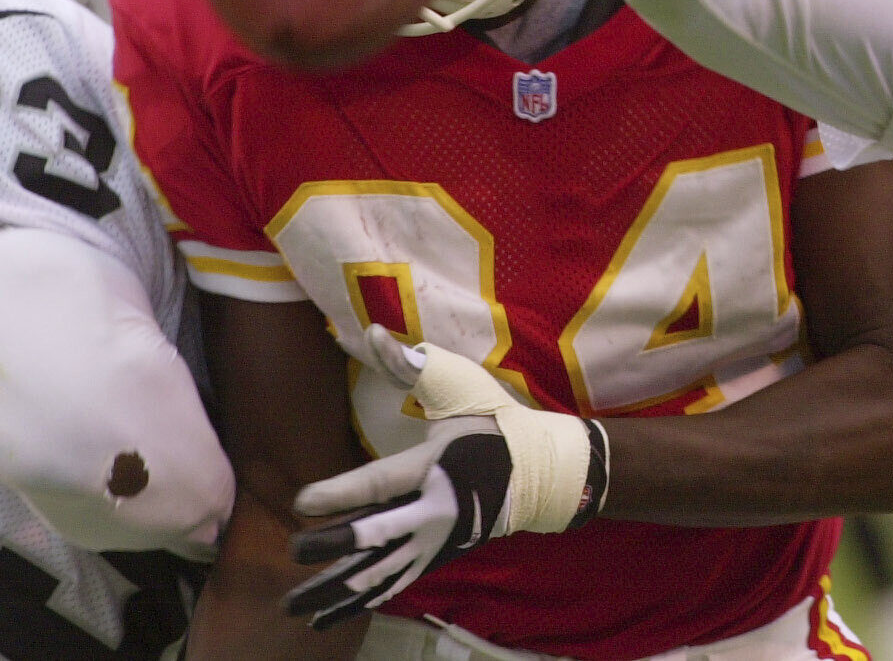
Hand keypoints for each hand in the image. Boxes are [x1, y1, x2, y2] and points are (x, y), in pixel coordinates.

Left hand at [283, 325, 606, 628]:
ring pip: (379, 573)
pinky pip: (392, 585)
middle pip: (377, 536)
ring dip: (335, 591)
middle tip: (294, 551)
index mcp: (436, 466)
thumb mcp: (457, 386)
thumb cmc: (494, 422)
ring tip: (292, 605)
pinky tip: (325, 618)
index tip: (303, 501)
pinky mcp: (436, 557)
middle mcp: (435, 509)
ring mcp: (436, 540)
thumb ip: (407, 365)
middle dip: (333, 547)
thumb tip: (369, 333)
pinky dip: (357, 604)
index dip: (341, 492)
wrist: (540, 470)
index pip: (381, 482)